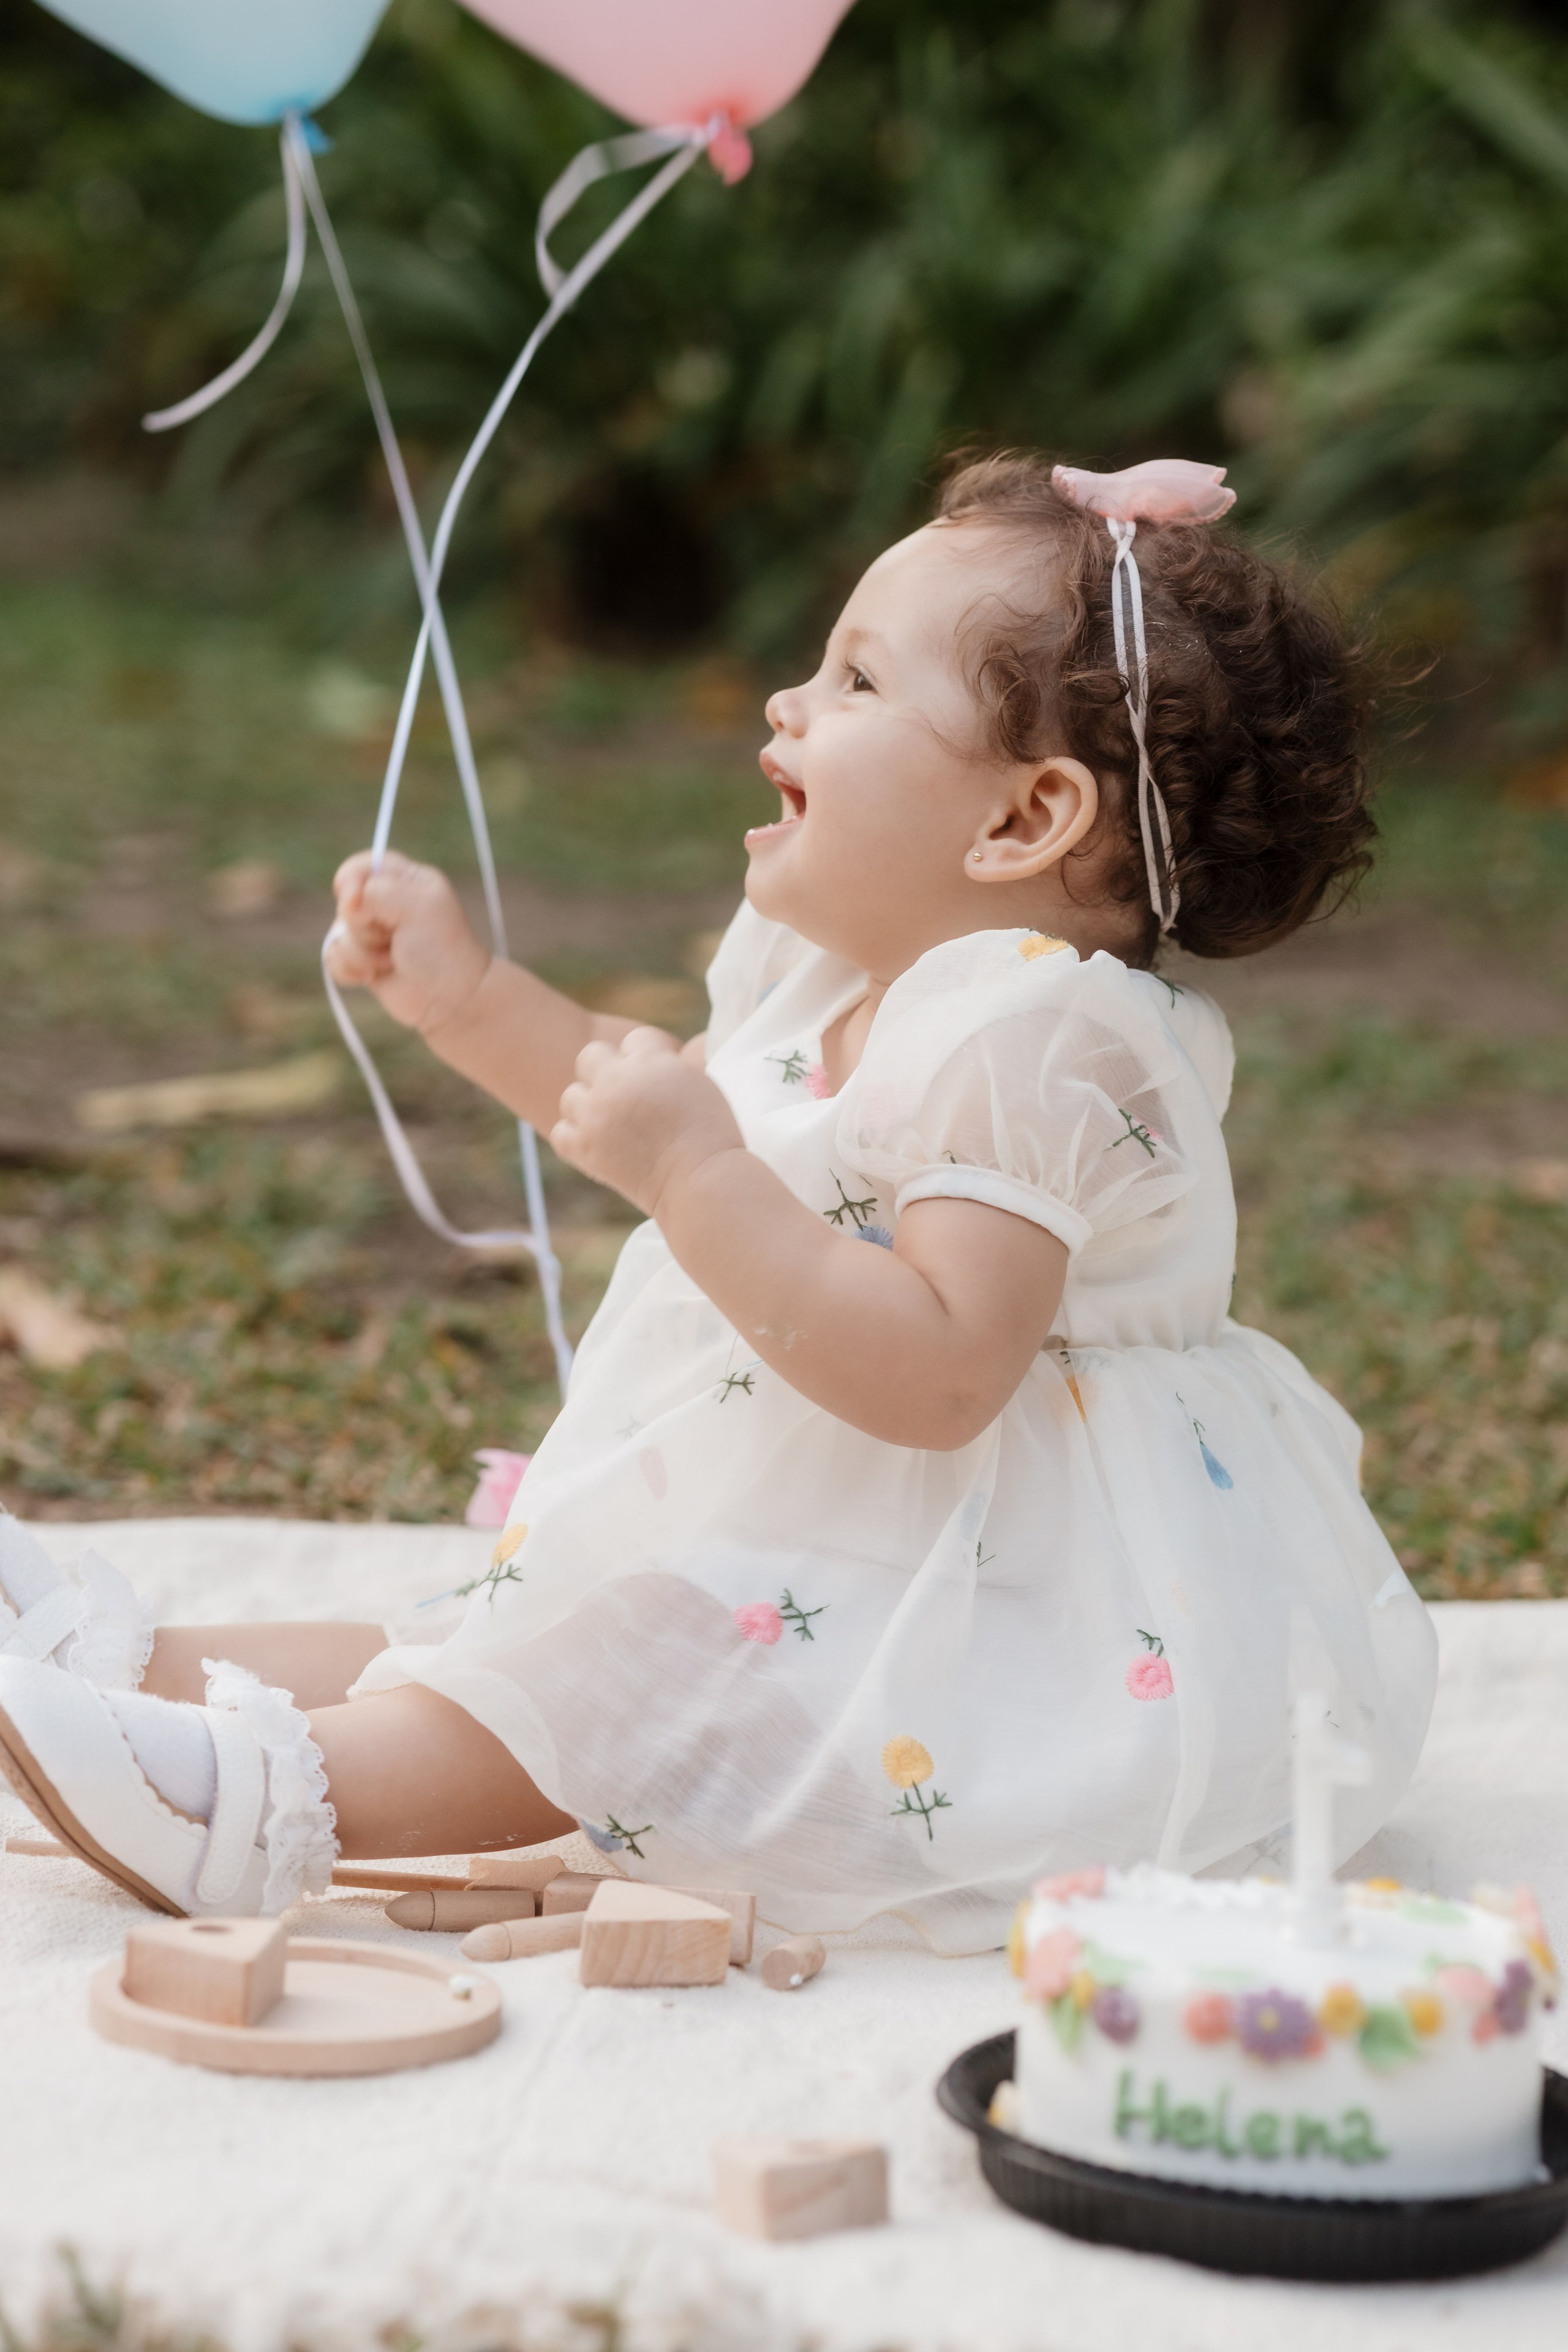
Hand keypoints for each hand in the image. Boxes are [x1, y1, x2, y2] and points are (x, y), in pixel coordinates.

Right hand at [325, 850, 490, 1038]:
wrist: (451, 1001)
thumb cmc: (441, 950)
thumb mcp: (417, 908)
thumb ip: (377, 892)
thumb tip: (346, 899)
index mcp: (406, 880)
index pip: (362, 866)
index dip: (352, 881)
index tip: (357, 899)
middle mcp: (387, 903)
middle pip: (346, 902)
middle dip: (363, 925)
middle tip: (395, 938)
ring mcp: (373, 932)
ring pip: (338, 933)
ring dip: (361, 952)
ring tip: (391, 962)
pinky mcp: (362, 959)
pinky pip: (333, 957)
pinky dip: (351, 970)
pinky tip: (373, 976)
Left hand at [550, 1029, 743, 1215]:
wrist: (701, 1180)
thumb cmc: (710, 1134)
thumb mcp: (696, 1082)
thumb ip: (665, 1065)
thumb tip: (644, 1060)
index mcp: (649, 1060)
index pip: (634, 1040)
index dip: (647, 1058)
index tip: (658, 1080)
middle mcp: (616, 1082)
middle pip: (591, 1056)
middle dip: (606, 1071)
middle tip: (626, 1096)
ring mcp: (595, 1115)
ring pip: (571, 1095)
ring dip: (588, 1106)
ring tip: (611, 1123)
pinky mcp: (585, 1148)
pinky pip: (561, 1132)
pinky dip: (576, 1137)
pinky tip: (598, 1143)